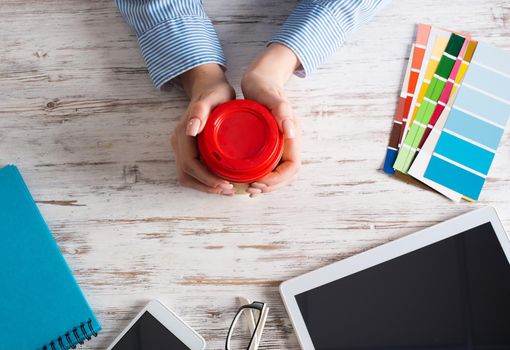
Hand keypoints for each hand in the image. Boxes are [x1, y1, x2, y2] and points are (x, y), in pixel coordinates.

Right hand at [171, 64, 236, 194]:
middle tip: (229, 190)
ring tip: (227, 189)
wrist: (209, 86)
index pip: (190, 164)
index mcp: (183, 132)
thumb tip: (191, 129)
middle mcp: (178, 141)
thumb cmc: (215, 92)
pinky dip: (205, 181)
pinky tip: (222, 182)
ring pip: (187, 176)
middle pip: (186, 174)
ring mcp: (181, 146)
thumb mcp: (214, 96)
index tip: (224, 183)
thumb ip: (201, 110)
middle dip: (207, 186)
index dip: (206, 178)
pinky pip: (192, 171)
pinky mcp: (188, 149)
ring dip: (205, 186)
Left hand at [241, 43, 301, 196]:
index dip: (278, 179)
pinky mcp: (270, 144)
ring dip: (267, 185)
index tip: (260, 182)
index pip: (292, 167)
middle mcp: (289, 142)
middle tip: (251, 190)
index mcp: (292, 135)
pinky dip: (262, 177)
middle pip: (287, 174)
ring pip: (279, 173)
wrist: (261, 77)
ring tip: (249, 189)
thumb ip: (282, 111)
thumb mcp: (271, 96)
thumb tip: (291, 132)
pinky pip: (270, 166)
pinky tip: (248, 180)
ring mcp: (280, 144)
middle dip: (271, 186)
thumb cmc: (264, 86)